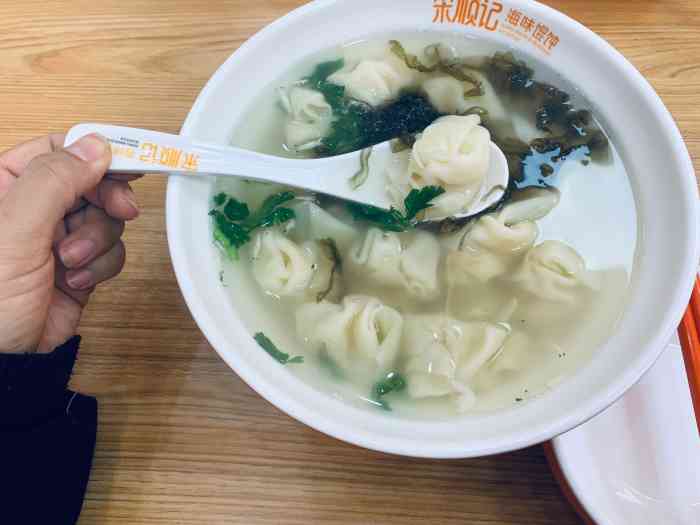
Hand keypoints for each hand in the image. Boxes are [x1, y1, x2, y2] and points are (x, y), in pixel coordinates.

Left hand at [0, 134, 139, 353]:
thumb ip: (55, 181)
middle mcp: (33, 209)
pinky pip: (111, 252)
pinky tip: (77, 282)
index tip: (130, 161)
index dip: (94, 153)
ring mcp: (57, 239)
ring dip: (99, 240)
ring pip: (105, 218)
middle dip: (106, 200)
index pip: (57, 150)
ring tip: (72, 264)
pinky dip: (102, 266)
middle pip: (91, 183)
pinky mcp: (80, 268)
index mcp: (6, 186)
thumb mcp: (16, 229)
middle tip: (122, 210)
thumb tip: (97, 146)